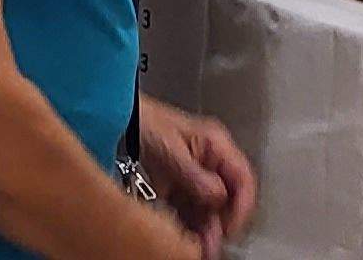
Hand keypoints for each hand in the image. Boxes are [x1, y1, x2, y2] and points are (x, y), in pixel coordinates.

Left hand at [135, 96, 257, 251]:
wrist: (120, 118)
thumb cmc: (146, 121)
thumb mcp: (173, 151)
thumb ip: (196, 176)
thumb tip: (218, 198)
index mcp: (216, 145)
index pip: (242, 179)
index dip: (242, 205)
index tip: (231, 226)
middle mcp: (210, 159)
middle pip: (226, 197)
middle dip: (220, 222)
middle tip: (213, 242)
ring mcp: (194, 172)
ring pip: (208, 206)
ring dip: (205, 226)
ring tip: (201, 245)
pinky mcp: (178, 183)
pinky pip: (189, 207)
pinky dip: (189, 222)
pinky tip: (186, 235)